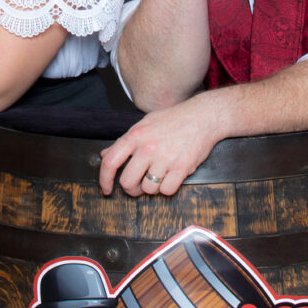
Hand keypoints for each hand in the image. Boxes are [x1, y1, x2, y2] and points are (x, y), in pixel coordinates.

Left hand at [98, 96, 221, 196]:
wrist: (203, 116)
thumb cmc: (174, 119)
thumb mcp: (145, 124)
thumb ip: (124, 141)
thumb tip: (106, 155)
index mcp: (135, 136)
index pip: (110, 162)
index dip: (104, 180)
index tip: (106, 189)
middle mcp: (147, 148)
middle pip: (127, 182)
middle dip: (131, 189)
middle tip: (138, 185)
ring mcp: (165, 158)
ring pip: (148, 189)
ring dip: (152, 187)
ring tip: (159, 176)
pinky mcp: (181, 168)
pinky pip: (167, 190)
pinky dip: (168, 188)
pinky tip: (171, 176)